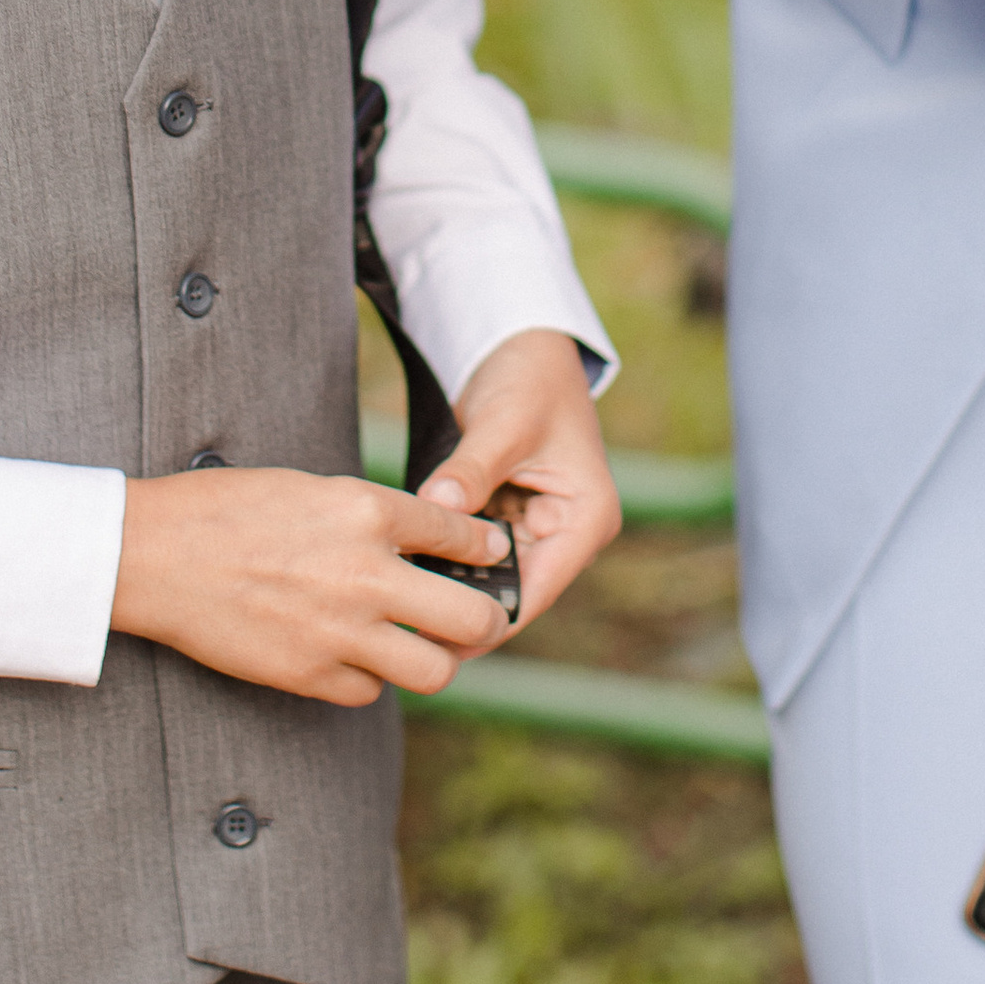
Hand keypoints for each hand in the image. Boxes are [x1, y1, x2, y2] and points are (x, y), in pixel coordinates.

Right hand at [110, 467, 516, 704]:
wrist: (155, 555)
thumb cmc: (226, 509)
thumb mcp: (310, 488)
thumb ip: (370, 515)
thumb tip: (421, 539)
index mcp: (366, 512)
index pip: (459, 536)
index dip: (485, 549)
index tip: (492, 556)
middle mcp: (366, 573)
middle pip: (470, 619)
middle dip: (482, 620)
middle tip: (473, 617)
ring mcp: (340, 631)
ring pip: (433, 671)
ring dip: (431, 659)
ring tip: (418, 645)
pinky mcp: (309, 674)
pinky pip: (369, 691)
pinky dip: (368, 677)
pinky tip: (351, 655)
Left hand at [421, 328, 621, 628]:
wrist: (524, 346)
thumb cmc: (530, 378)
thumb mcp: (505, 422)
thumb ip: (472, 468)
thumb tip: (437, 504)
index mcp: (587, 519)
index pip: (536, 590)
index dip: (488, 619)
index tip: (436, 637)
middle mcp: (566, 533)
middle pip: (511, 592)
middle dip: (462, 606)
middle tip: (403, 624)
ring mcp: (536, 528)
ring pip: (488, 577)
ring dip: (450, 583)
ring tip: (397, 600)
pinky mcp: (507, 517)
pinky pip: (473, 552)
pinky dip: (444, 556)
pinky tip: (405, 568)